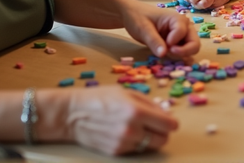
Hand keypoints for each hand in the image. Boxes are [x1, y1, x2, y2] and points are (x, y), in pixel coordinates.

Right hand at [55, 86, 177, 154]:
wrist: (72, 114)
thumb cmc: (99, 98)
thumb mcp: (127, 92)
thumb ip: (149, 103)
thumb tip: (166, 113)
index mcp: (136, 111)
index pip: (169, 125)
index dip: (172, 122)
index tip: (169, 120)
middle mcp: (132, 129)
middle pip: (163, 139)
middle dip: (163, 132)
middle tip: (156, 125)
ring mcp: (124, 143)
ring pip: (150, 146)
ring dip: (149, 138)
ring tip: (139, 127)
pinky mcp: (116, 151)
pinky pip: (136, 149)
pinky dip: (136, 143)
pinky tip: (125, 132)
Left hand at [121, 2, 199, 58]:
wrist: (133, 15)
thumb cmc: (138, 17)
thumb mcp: (143, 29)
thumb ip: (154, 41)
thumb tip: (163, 54)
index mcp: (177, 18)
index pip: (182, 33)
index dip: (173, 43)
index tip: (162, 46)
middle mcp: (184, 26)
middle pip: (194, 43)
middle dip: (184, 51)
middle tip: (168, 52)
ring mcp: (182, 35)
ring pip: (191, 49)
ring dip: (180, 54)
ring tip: (165, 51)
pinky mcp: (178, 42)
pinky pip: (184, 51)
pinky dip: (178, 56)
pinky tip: (166, 53)